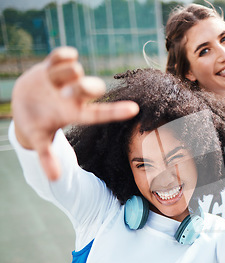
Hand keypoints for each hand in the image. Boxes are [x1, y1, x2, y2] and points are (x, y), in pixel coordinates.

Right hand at [11, 46, 138, 180]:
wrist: (23, 103)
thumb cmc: (36, 125)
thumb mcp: (40, 139)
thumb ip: (47, 156)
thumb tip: (55, 178)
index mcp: (75, 113)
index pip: (99, 114)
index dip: (116, 112)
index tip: (136, 110)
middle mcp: (75, 95)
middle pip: (90, 88)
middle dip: (86, 88)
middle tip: (75, 91)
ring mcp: (65, 80)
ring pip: (74, 70)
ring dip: (65, 73)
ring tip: (52, 80)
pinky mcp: (52, 66)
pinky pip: (62, 56)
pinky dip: (64, 55)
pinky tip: (66, 56)